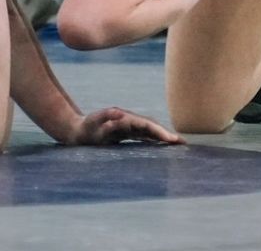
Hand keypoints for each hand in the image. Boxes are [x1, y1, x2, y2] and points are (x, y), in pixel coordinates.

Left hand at [66, 106, 183, 146]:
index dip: (159, 131)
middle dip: (166, 134)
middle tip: (182, 143)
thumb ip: (106, 119)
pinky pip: (144, 136)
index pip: (145, 125)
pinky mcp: (127, 132)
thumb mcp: (94, 124)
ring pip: (150, 131)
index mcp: (124, 118)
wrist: (78, 130)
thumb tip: (121, 115)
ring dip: (164, 136)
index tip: (170, 139)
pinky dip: (155, 139)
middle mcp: (129, 121)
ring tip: (179, 144)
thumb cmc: (86, 129)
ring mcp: (129, 126)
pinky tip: (164, 145)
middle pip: (151, 126)